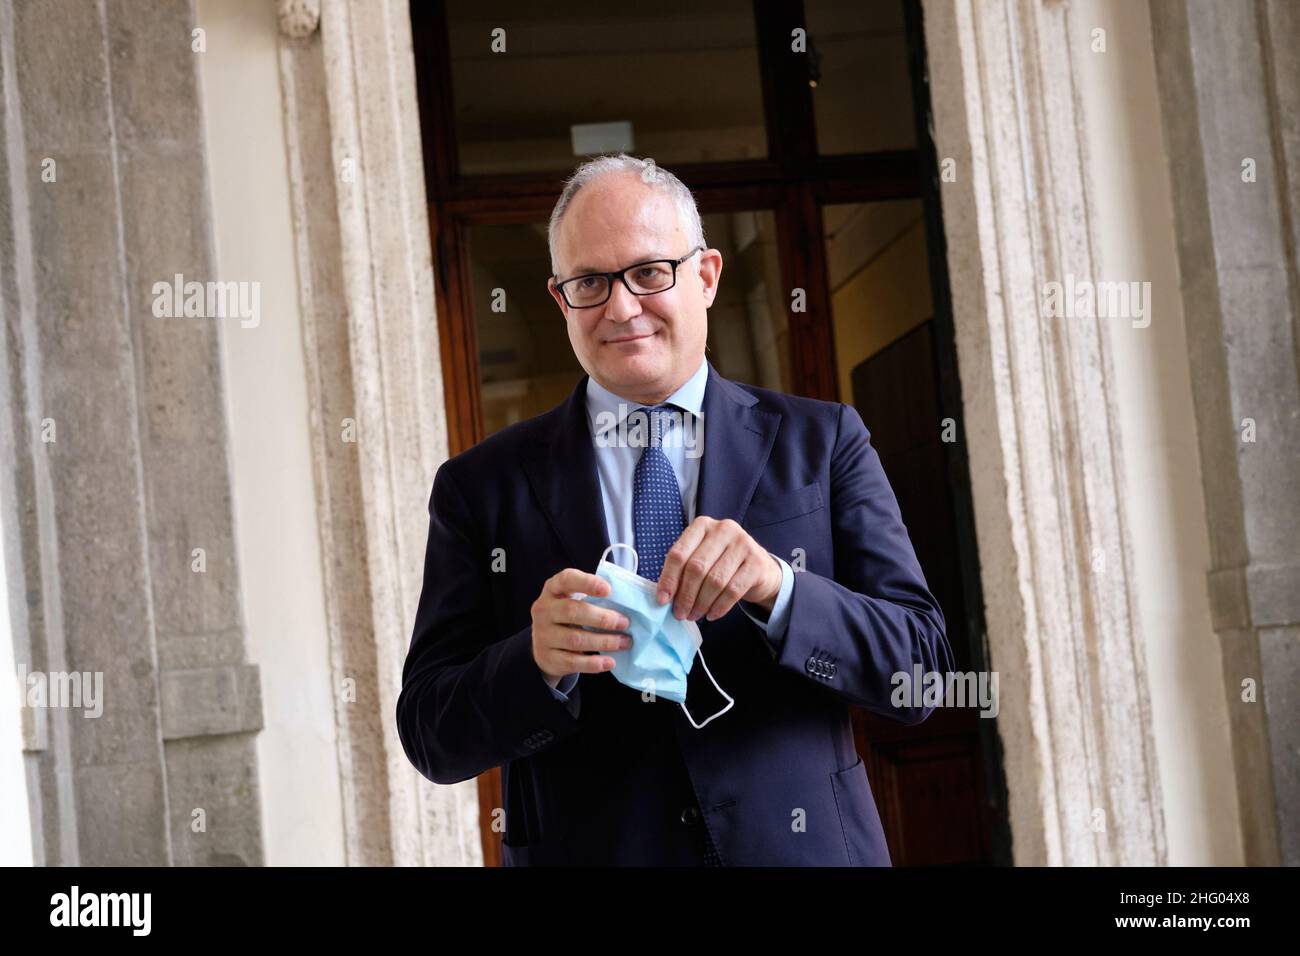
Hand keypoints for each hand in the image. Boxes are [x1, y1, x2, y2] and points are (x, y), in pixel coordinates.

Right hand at [531, 568, 633, 682]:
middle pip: (572, 611)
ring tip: (624, 642)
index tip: (608, 589)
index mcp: (552, 589)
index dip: (587, 582)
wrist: (543, 645)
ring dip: (604, 641)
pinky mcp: (548, 658)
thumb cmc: (567, 616)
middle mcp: (544, 610)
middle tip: (625, 623)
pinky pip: (573, 661)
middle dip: (602, 618)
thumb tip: (627, 604)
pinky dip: (593, 663)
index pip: (566, 579)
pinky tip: (610, 662)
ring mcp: (543, 635)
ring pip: (575, 639)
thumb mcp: (572, 600)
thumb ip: (593, 597)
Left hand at [655, 517, 781, 622]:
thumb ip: (683, 570)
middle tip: (680, 614)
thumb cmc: (722, 563)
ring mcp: (743, 544)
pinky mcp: (757, 562)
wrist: (759, 568)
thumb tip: (665, 597)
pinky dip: (719, 607)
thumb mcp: (701, 558)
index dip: (668, 579)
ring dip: (701, 604)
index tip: (662, 600)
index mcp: (702, 525)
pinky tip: (711, 615)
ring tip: (694, 615)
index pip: (679, 553)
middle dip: (685, 595)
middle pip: (696, 567)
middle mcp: (723, 529)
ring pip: (715, 581)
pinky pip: (733, 590)